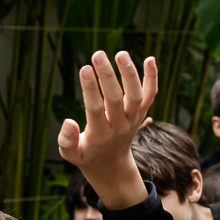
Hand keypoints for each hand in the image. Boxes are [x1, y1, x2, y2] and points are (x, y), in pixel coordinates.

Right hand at [58, 51, 156, 209]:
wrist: (112, 166)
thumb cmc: (86, 155)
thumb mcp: (71, 154)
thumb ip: (67, 140)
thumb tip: (67, 122)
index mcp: (100, 136)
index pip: (95, 110)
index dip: (90, 89)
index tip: (84, 69)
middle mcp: (120, 127)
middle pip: (116, 99)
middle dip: (107, 76)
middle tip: (97, 54)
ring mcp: (133, 120)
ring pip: (137, 96)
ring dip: (130, 74)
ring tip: (120, 53)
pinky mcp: (141, 114)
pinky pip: (150, 95)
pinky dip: (152, 78)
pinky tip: (149, 58)